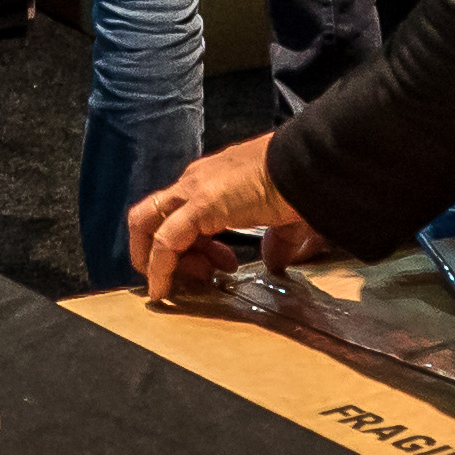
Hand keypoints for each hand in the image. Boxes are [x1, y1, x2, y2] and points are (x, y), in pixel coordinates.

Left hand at [125, 137, 318, 300]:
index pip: (184, 213)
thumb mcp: (284, 219)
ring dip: (155, 261)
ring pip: (146, 223)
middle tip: (196, 274)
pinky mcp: (198, 205)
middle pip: (153, 216)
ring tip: (183, 285)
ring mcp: (194, 190)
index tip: (221, 265)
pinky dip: (157, 268)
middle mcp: (196, 181)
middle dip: (162, 250)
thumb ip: (276, 242)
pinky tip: (163, 290)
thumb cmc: (300, 182)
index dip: (197, 246)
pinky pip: (163, 242)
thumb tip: (275, 262)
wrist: (308, 164)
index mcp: (213, 180)